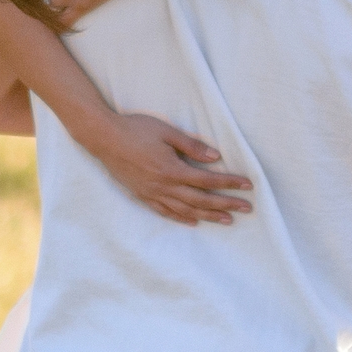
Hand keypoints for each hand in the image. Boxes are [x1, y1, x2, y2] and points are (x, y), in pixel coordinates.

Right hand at [76, 107, 253, 225]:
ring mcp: (152, 194)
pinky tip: (193, 221)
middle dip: (226, 205)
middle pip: (201, 200)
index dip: (229, 184)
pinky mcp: (142, 196)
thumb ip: (192, 146)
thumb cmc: (136, 129)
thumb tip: (216, 157)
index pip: (208, 180)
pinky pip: (165, 212)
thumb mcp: (167, 132)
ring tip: (227, 220)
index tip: (247, 186)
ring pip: (185, 210)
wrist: (103, 138)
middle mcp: (163, 186)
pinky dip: (181, 219)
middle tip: (246, 209)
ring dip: (208, 216)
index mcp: (172, 169)